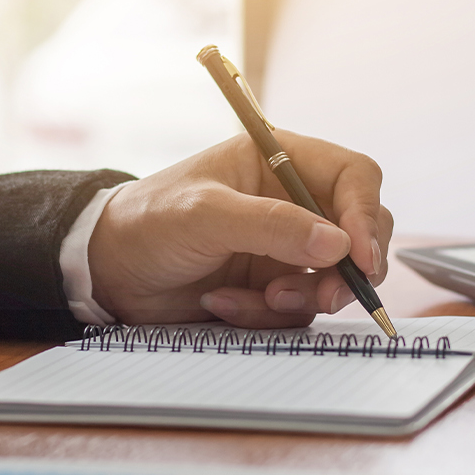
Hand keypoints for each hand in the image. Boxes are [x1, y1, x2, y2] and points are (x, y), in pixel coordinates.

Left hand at [88, 131, 393, 327]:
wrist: (108, 272)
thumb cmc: (148, 222)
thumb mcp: (204, 215)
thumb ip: (271, 226)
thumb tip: (338, 244)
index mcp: (281, 160)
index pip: (353, 177)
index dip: (366, 214)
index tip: (359, 256)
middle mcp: (293, 202)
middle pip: (359, 231)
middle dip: (348, 268)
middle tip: (327, 295)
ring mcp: (286, 247)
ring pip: (333, 278)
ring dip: (300, 297)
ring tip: (255, 299)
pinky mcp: (274, 285)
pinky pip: (297, 309)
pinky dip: (264, 313)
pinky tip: (221, 302)